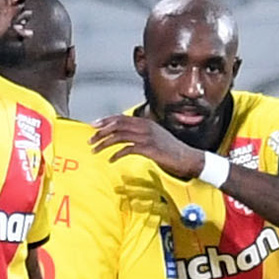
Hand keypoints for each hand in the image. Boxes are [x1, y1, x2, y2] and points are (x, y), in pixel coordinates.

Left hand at [89, 114, 205, 180]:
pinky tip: (111, 160)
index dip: (105, 120)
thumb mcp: (156, 137)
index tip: (93, 125)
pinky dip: (116, 154)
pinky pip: (127, 149)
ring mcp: (147, 137)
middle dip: (100, 131)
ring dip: (104, 143)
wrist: (188, 158)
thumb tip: (126, 135)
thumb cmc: (172, 150)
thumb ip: (142, 133)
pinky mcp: (149, 149)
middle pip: (117, 125)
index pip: (121, 117)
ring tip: (95, 150)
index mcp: (146, 122)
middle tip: (90, 140)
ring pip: (119, 136)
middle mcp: (146, 127)